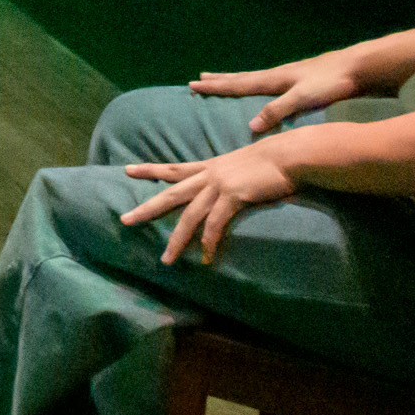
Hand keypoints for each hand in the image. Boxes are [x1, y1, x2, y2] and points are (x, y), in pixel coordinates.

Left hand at [116, 145, 297, 266]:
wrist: (289, 155)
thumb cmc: (273, 161)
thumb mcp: (243, 165)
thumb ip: (231, 176)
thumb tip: (228, 188)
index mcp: (210, 167)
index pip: (173, 168)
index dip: (150, 170)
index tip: (127, 169)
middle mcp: (209, 175)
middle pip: (171, 193)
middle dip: (147, 207)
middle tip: (125, 219)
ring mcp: (219, 184)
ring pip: (189, 214)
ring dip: (177, 239)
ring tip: (166, 259)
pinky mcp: (233, 195)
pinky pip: (215, 223)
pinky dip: (208, 241)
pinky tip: (205, 256)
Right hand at [189, 52, 365, 132]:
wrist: (359, 67)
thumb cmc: (331, 83)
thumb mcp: (302, 98)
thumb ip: (277, 111)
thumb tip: (250, 127)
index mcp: (274, 80)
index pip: (238, 84)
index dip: (216, 87)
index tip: (194, 84)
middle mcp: (277, 76)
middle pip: (242, 78)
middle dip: (220, 81)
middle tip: (199, 79)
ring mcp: (289, 76)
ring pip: (254, 79)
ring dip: (236, 80)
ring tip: (223, 78)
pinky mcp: (301, 80)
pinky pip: (268, 83)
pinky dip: (256, 85)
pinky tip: (262, 87)